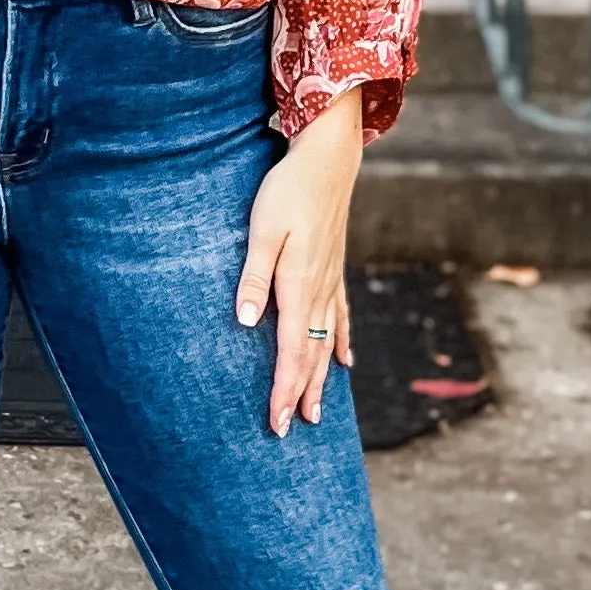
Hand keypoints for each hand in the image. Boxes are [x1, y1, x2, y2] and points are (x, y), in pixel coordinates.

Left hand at [236, 91, 361, 436]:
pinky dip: (342, 344)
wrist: (328, 159)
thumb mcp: (262, 229)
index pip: (290, 350)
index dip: (283, 389)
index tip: (276, 422)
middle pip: (310, 355)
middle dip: (299, 395)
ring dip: (319, 380)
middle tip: (289, 431)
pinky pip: (341, 317)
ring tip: (314, 414)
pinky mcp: (336, 269)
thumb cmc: (287, 190)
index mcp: (300, 284)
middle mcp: (320, 290)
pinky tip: (344, 365)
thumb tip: (246, 321)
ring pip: (326, 343)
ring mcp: (332, 281)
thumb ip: (254, 276)